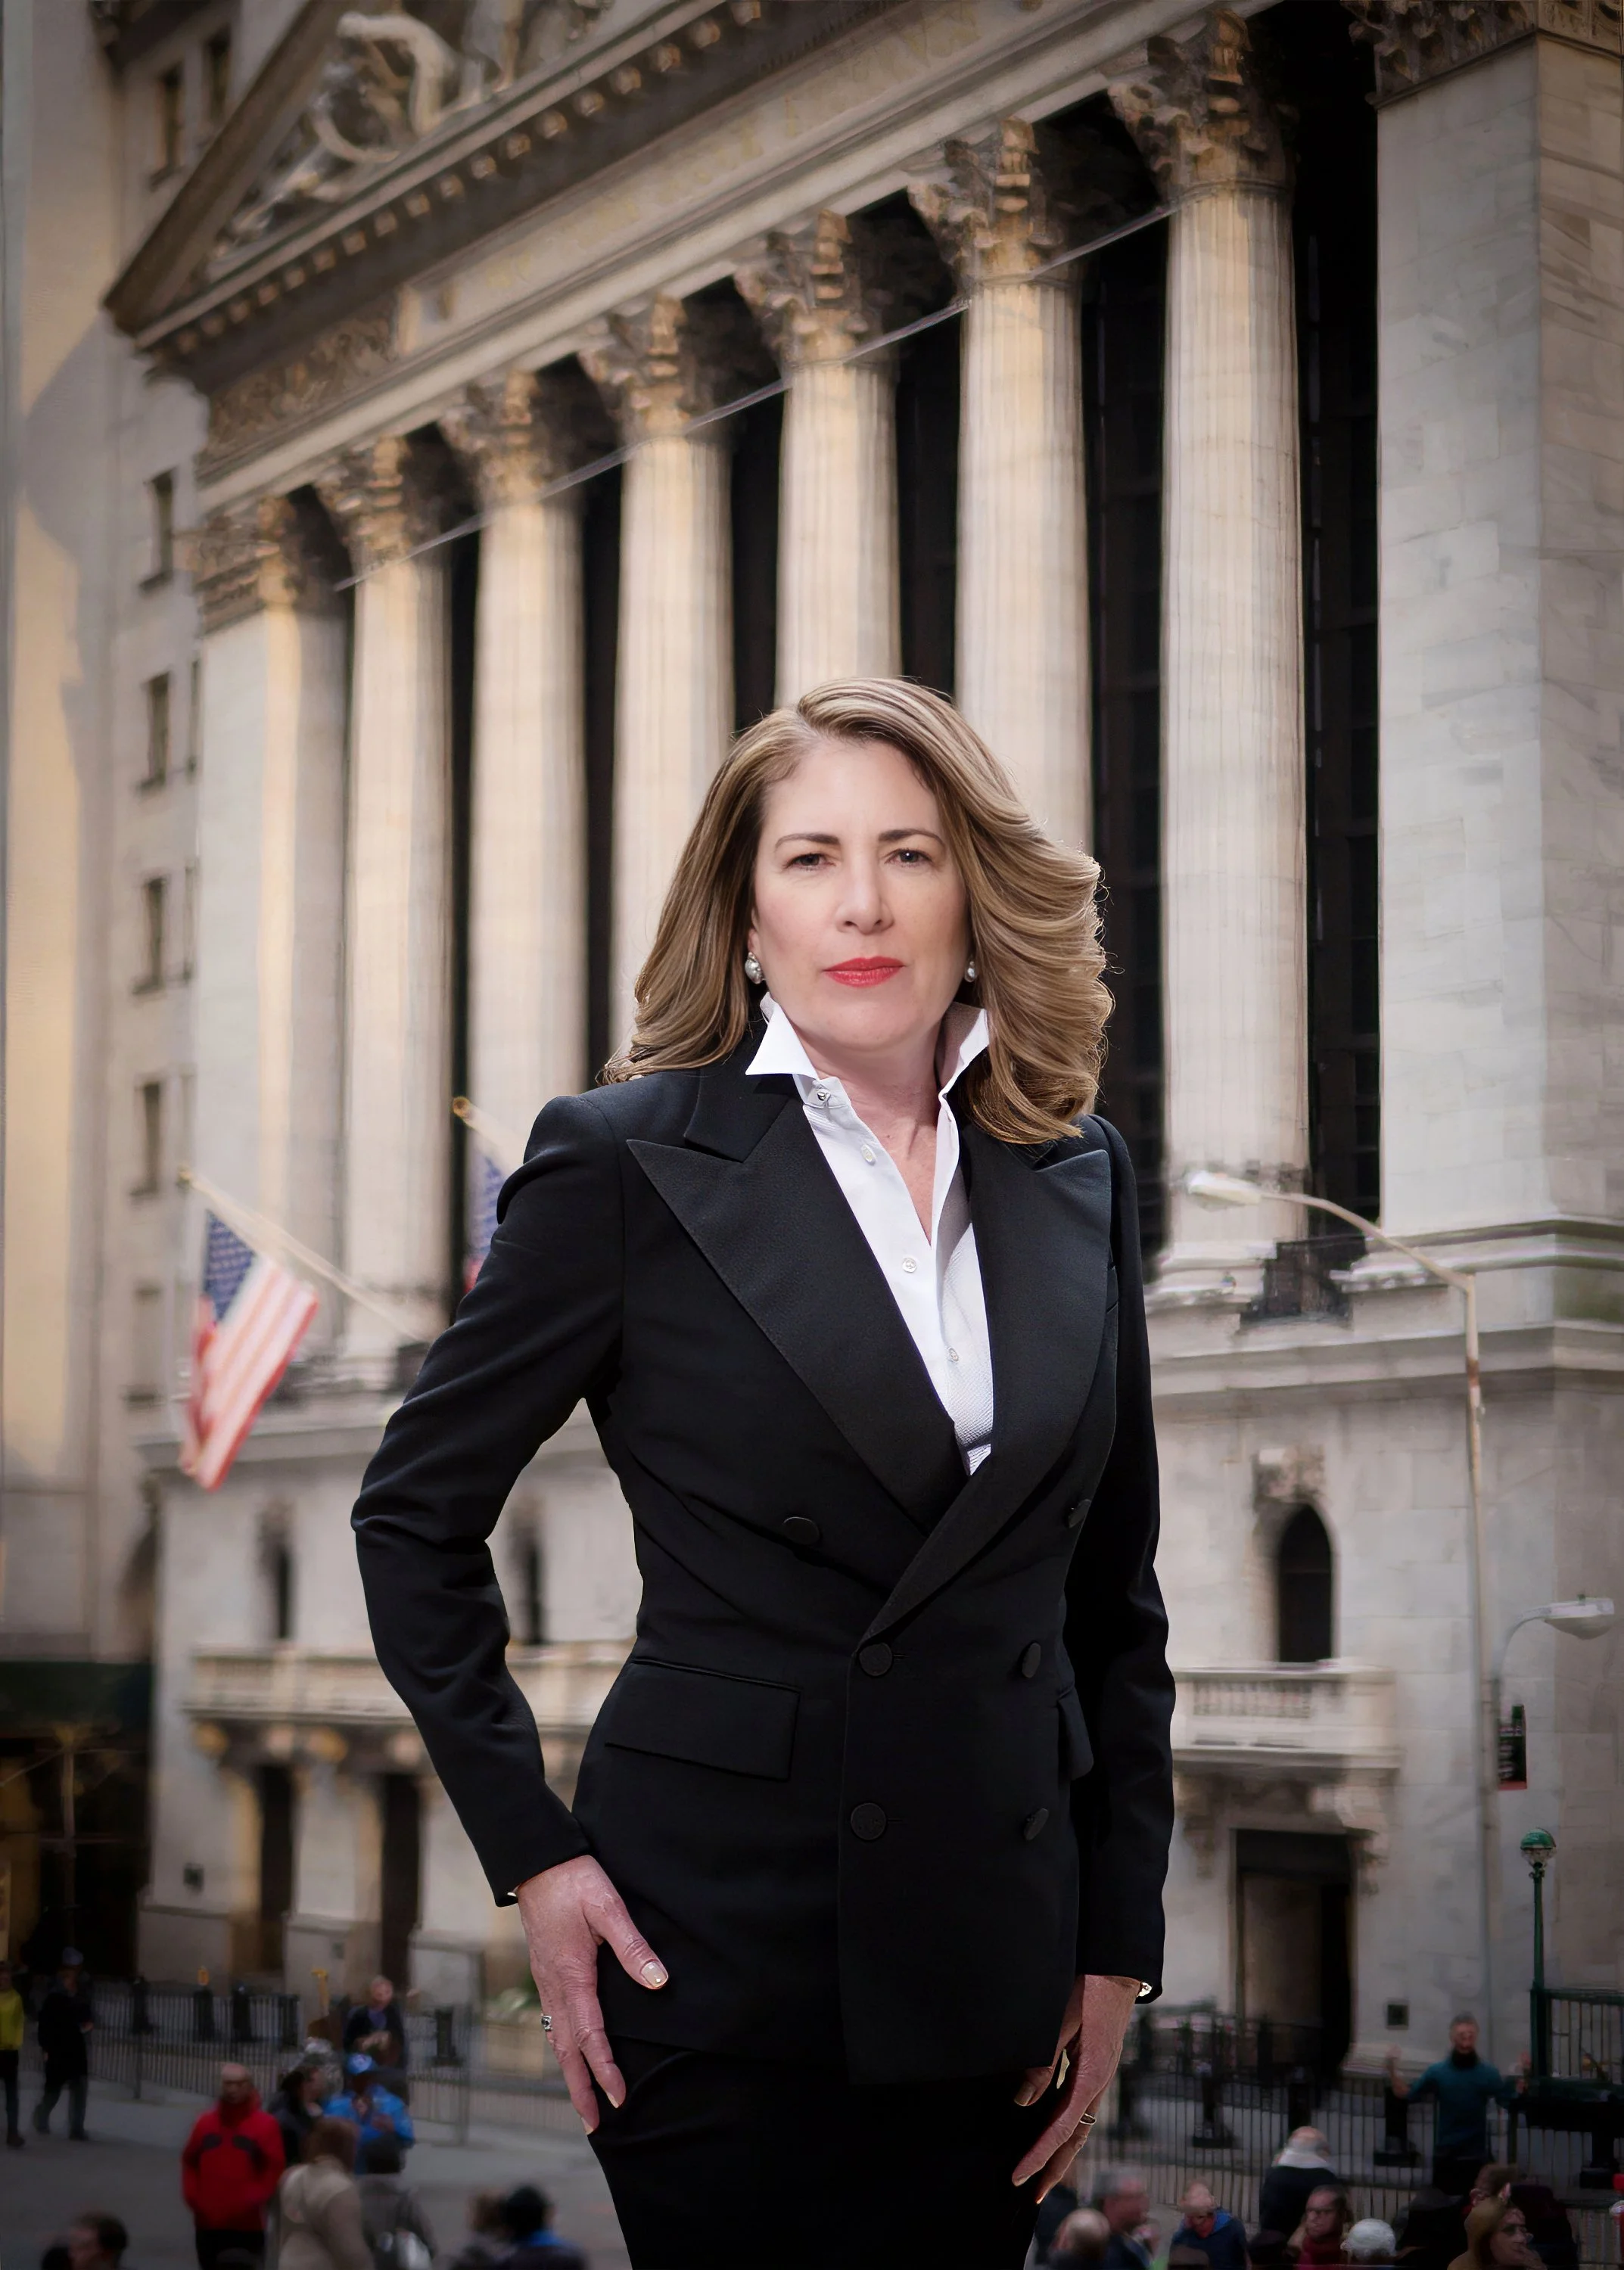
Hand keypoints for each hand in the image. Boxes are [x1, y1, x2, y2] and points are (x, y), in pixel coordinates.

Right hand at [515, 1853, 667, 2133]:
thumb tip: (659, 1983)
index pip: (590, 2035)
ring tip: (582, 2101)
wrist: (537, 1860)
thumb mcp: (609, 1906)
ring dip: (570, 2072)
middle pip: (566, 2049)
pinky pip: (553, 2020)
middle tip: (593, 2125)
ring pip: (556, 2038)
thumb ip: (633, 1946)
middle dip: (579, 2088)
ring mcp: (546, 1980)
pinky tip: (570, 2052)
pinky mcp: (546, 1972)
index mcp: (572, 1975)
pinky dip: (562, 2046)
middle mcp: (554, 1985)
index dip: (604, 2069)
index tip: (618, 2098)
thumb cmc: (574, 1881)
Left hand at [1012, 1972, 1138, 2198]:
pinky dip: (1065, 2129)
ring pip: (1080, 2127)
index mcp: (1093, 2076)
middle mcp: (1099, 2084)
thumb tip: (1023, 2102)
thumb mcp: (1061, 2022)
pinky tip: (1050, 2134)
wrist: (1116, 1973)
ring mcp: (1099, 2079)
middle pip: (1076, 2138)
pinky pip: (1080, 2109)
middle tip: (1032, 2194)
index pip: (1063, 2127)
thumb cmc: (1088, 1991)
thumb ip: (1043, 2062)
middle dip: (1054, 2168)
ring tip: (1040, 2175)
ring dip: (1060, 2153)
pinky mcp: (1095, 2071)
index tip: (1020, 2174)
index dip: (1040, 2154)